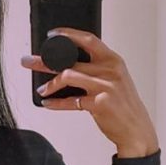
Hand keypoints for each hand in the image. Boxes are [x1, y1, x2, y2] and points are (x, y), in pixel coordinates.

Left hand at [21, 28, 158, 157]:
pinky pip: (71, 101)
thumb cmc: (124, 106)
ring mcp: (105, 87)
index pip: (88, 40)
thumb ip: (97, 70)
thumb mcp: (116, 81)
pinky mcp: (99, 104)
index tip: (51, 35)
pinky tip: (47, 103)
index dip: (68, 35)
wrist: (136, 129)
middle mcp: (110, 71)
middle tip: (29, 61)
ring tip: (41, 89)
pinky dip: (56, 103)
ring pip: (68, 77)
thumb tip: (67, 67)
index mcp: (113, 61)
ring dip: (50, 84)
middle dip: (45, 61)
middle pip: (71, 60)